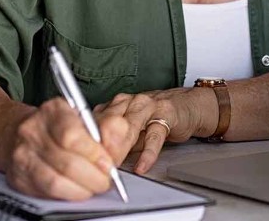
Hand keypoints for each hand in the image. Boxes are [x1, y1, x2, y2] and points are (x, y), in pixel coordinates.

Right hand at [1, 97, 130, 200]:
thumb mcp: (84, 119)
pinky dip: (67, 195)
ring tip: (92, 185)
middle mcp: (32, 130)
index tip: (108, 164)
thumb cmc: (58, 128)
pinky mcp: (18, 176)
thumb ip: (107, 128)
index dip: (94, 154)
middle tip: (105, 180)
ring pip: (56, 181)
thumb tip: (118, 136)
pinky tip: (76, 189)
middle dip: (94, 177)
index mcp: (52, 110)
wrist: (20, 133)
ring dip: (82, 189)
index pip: (71, 135)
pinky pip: (47, 192)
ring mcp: (22, 154)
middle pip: (67, 163)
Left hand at [93, 88, 217, 173]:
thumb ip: (113, 141)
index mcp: (115, 104)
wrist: (185, 106)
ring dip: (120, 148)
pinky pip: (154, 137)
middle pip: (109, 123)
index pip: (95, 121)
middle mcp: (128, 102)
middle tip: (96, 165)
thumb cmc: (154, 119)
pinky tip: (141, 166)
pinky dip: (147, 154)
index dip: (88, 141)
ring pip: (129, 127)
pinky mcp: (165, 115)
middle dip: (101, 145)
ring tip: (114, 165)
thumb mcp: (129, 130)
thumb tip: (96, 160)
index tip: (83, 158)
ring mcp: (147, 107)